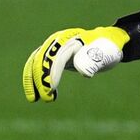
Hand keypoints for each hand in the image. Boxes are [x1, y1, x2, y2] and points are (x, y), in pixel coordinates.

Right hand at [21, 12, 139, 101]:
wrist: (106, 43)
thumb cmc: (107, 49)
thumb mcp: (106, 53)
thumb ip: (94, 60)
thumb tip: (83, 71)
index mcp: (73, 40)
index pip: (58, 57)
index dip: (52, 73)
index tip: (50, 89)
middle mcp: (59, 41)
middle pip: (43, 59)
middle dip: (41, 79)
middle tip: (46, 98)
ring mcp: (53, 48)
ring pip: (35, 62)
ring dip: (32, 80)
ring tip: (34, 99)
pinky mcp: (51, 56)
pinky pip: (37, 66)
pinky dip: (34, 80)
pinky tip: (42, 95)